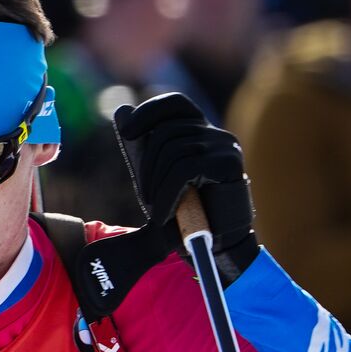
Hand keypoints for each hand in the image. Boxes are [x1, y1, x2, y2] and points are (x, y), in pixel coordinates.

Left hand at [112, 92, 257, 282]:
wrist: (214, 247)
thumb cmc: (183, 213)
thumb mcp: (156, 177)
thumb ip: (142, 148)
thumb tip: (122, 110)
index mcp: (201, 133)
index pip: (175, 103)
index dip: (149, 112)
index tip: (127, 133)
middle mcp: (217, 135)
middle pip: (167, 131)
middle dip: (147, 164)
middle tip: (147, 196)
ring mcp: (225, 148)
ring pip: (174, 151)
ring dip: (157, 184)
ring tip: (158, 208)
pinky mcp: (228, 165)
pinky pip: (185, 170)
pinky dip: (168, 194)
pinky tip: (166, 214)